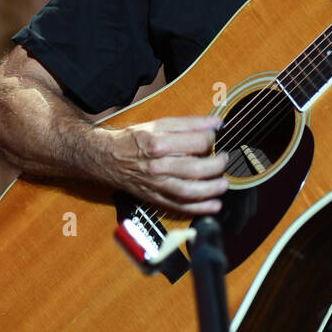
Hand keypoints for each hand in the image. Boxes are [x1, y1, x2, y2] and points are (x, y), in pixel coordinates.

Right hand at [98, 114, 228, 214]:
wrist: (106, 158)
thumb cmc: (133, 139)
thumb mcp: (159, 124)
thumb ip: (189, 123)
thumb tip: (216, 122)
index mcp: (159, 143)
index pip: (197, 142)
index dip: (211, 138)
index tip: (213, 137)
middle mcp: (158, 166)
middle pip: (196, 169)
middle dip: (217, 165)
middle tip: (224, 159)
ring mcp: (156, 185)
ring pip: (189, 191)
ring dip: (212, 189)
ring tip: (224, 183)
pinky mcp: (155, 198)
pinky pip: (179, 207)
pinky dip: (199, 209)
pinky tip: (215, 205)